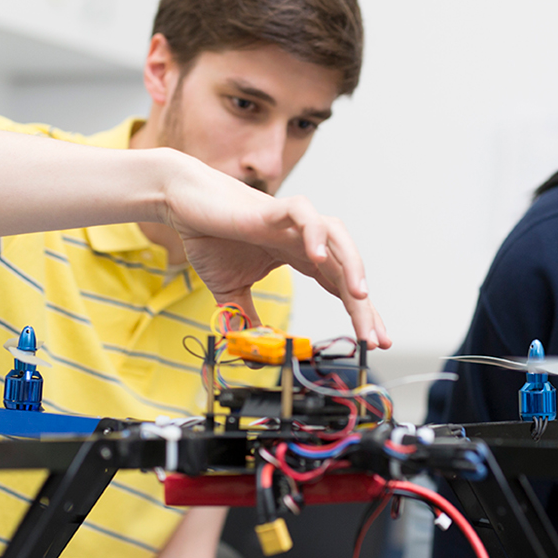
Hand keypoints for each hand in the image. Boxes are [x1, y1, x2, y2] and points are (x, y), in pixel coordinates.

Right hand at [163, 160, 389, 347]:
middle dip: (363, 305)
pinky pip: (304, 213)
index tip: (374, 341)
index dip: (359, 313)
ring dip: (353, 266)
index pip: (339, 287)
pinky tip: (317, 257)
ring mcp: (292, 222)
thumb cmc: (210, 239)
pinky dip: (315, 232)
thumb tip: (253, 351)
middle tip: (374, 336)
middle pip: (346, 271)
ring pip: (337, 238)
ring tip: (360, 296)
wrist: (183, 206)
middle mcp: (304, 239)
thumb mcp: (230, 292)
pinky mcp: (274, 208)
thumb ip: (245, 319)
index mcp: (300, 257)